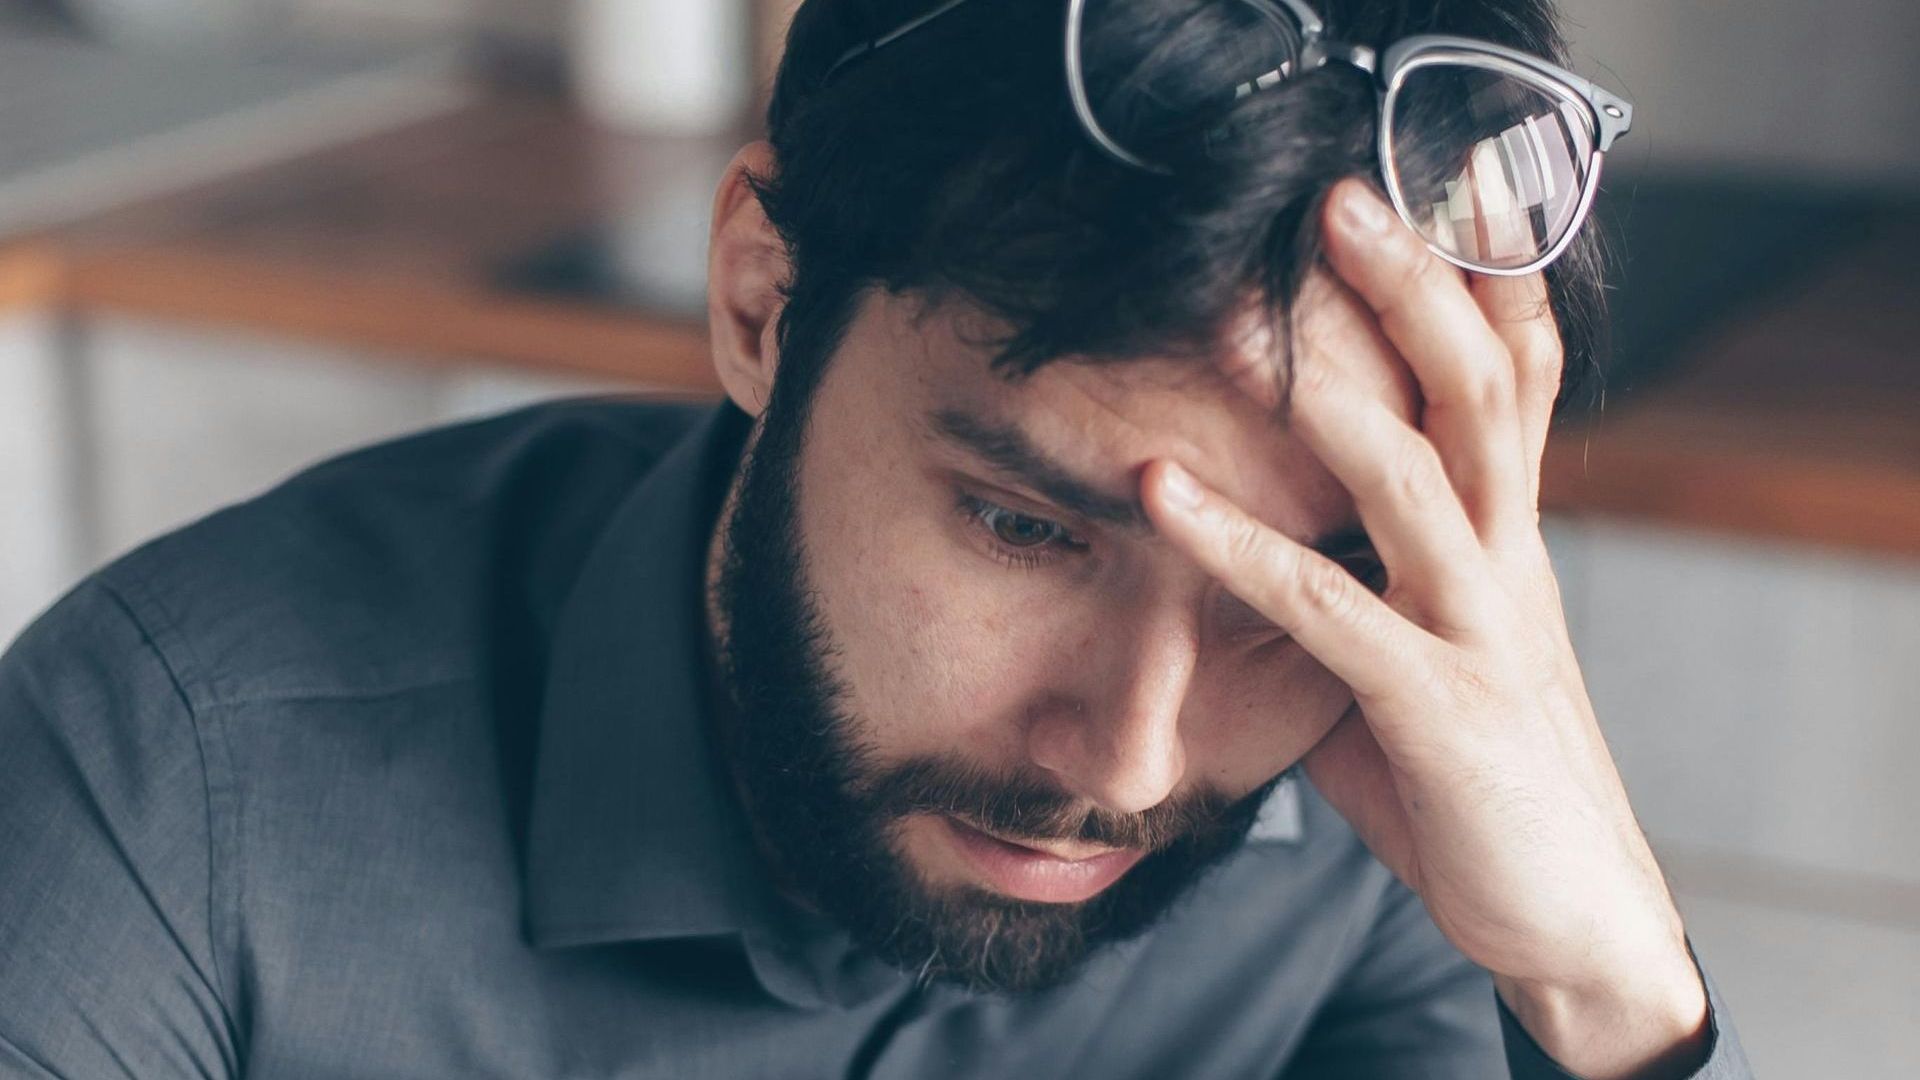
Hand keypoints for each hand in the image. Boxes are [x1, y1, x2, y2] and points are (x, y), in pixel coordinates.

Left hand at [1141, 179, 1708, 1079]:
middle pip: (1479, 390)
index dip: (1475, 283)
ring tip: (1248, 310)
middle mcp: (1509, 562)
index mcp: (1509, 539)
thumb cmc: (1481, 781)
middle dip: (1415, 287)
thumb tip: (1268, 551)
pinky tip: (1158, 492)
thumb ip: (1360, 588)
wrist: (1571, 919)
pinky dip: (1235, 541)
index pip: (1510, 383)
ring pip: (1421, 472)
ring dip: (1333, 385)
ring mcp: (1480, 629)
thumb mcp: (1424, 657)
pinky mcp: (1438, 706)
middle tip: (1339, 199)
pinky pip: (1326, 607)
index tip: (1418, 192)